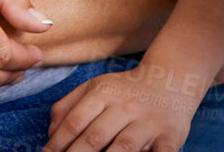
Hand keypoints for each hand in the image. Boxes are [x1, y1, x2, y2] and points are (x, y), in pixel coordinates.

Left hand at [44, 61, 201, 151]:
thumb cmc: (126, 90)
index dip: (57, 144)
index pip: (75, 122)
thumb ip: (68, 106)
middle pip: (95, 137)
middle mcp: (125, 106)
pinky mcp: (170, 135)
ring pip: (123, 148)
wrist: (173, 79)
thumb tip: (50, 135)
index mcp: (104, 93)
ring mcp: (148, 122)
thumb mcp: (96, 87)